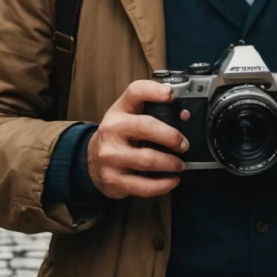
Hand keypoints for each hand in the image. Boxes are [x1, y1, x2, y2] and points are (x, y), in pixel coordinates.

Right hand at [86, 80, 188, 199]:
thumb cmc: (118, 136)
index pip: (135, 92)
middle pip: (146, 127)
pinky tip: (172, 180)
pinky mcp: (113, 179)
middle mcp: (111, 130)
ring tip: (180, 164)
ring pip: (147, 159)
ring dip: (170, 163)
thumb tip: (185, 116)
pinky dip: (163, 185)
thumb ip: (155, 113)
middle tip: (184, 145)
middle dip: (171, 136)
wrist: (91, 160)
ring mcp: (110, 156)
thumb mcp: (130, 118)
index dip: (154, 91)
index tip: (171, 95)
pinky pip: (143, 185)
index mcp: (119, 110)